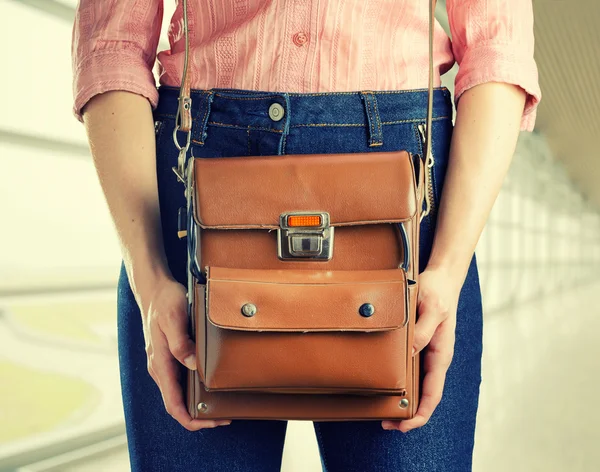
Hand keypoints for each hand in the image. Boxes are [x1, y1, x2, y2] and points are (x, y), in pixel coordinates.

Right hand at [138, 274, 231, 430]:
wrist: (153, 289)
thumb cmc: (164, 301)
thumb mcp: (174, 318)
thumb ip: (181, 343)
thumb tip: (193, 364)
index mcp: (160, 363)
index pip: (173, 403)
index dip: (191, 419)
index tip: (210, 422)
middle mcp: (160, 367)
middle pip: (176, 404)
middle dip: (198, 416)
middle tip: (223, 417)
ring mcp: (163, 363)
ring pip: (178, 394)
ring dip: (196, 405)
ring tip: (220, 406)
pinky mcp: (168, 357)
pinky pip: (179, 382)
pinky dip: (193, 391)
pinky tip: (208, 387)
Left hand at [381, 265, 461, 432]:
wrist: (442, 277)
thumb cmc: (438, 292)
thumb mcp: (431, 308)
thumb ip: (422, 330)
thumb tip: (411, 351)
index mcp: (441, 353)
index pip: (433, 393)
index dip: (421, 413)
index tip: (405, 425)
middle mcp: (435, 357)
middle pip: (425, 395)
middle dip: (409, 414)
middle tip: (386, 424)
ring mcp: (428, 353)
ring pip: (417, 385)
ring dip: (404, 401)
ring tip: (383, 411)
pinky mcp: (419, 345)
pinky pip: (411, 370)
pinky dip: (401, 383)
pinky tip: (387, 385)